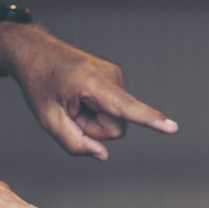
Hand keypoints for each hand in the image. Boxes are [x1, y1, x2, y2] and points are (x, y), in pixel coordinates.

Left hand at [0, 26, 177, 160]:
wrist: (35, 52)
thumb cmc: (39, 84)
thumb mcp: (48, 119)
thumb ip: (74, 142)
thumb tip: (103, 155)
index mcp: (91, 83)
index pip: (126, 108)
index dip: (150, 120)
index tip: (172, 128)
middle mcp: (111, 76)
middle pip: (117, 127)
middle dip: (94, 129)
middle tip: (70, 112)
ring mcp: (116, 75)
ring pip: (117, 120)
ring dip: (94, 119)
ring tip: (74, 102)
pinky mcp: (117, 79)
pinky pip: (115, 110)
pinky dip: (97, 110)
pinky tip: (81, 97)